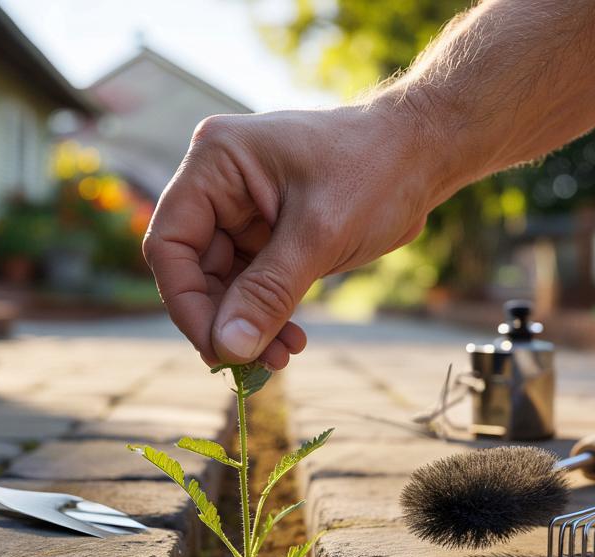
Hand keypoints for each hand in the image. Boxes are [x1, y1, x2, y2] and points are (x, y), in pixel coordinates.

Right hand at [142, 105, 437, 367]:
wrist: (424, 154)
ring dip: (247, 325)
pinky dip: (266, 314)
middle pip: (193, 268)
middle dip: (224, 321)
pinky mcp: (265, 232)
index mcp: (216, 162)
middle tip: (254, 364)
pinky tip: (290, 340)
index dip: (187, 302)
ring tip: (281, 356)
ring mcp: (240, 208)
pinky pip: (250, 283)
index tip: (217, 349)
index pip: (171, 243)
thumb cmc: (376, 171)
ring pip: (222, 283)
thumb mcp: (320, 235)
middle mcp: (218, 182)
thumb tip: (228, 349)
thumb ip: (268, 292)